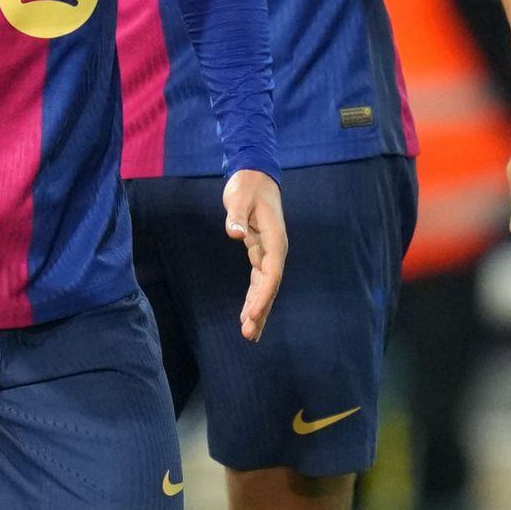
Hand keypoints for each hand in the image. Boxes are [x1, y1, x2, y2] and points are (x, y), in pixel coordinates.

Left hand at [223, 169, 285, 340]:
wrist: (255, 175)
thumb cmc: (247, 184)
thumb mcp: (238, 196)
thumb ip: (235, 213)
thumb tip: (234, 232)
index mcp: (275, 239)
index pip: (271, 274)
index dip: (263, 296)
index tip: (252, 314)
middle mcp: (275, 250)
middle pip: (270, 286)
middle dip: (260, 310)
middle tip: (249, 334)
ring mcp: (269, 252)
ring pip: (265, 287)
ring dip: (258, 309)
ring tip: (250, 334)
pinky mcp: (260, 252)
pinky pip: (258, 280)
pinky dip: (254, 297)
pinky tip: (249, 314)